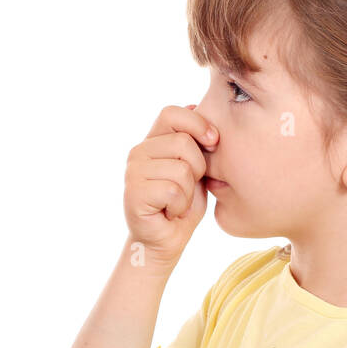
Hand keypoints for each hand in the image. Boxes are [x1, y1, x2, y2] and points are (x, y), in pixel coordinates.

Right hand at [122, 103, 216, 268]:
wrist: (164, 240)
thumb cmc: (182, 204)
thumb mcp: (195, 168)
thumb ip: (195, 142)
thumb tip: (195, 106)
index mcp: (153, 140)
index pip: (172, 113)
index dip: (197, 124)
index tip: (213, 142)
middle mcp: (138, 151)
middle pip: (183, 142)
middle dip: (198, 168)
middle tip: (187, 187)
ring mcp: (133, 171)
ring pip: (181, 169)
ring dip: (189, 192)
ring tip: (176, 201)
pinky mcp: (133, 193)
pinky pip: (173, 190)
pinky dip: (180, 206)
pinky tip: (169, 211)